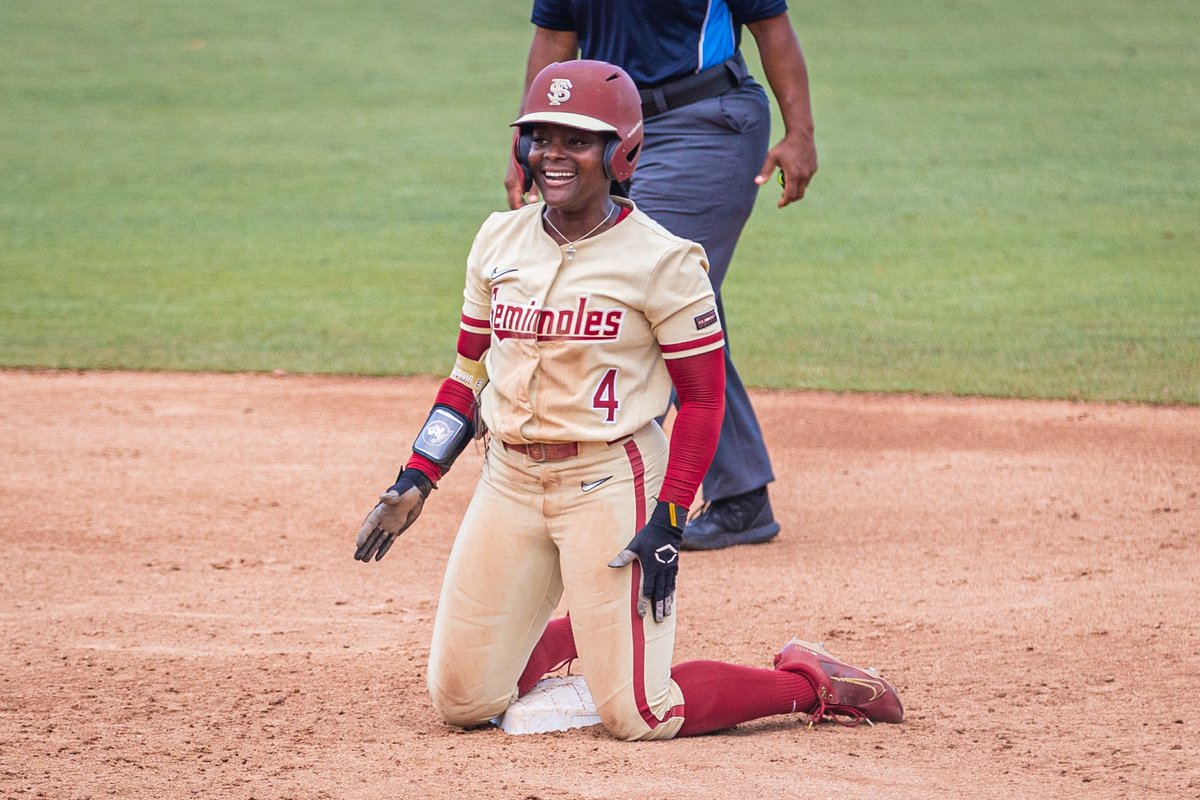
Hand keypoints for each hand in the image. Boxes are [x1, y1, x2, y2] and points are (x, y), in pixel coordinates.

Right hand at [354, 468, 432, 561]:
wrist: (415, 494)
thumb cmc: (406, 491)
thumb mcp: (399, 493)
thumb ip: (391, 496)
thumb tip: (382, 497)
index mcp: (379, 512)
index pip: (369, 524)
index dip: (363, 534)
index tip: (358, 544)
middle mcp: (381, 520)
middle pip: (370, 536)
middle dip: (364, 547)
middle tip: (356, 558)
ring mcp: (388, 525)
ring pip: (378, 540)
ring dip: (371, 550)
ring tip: (364, 560)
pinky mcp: (396, 529)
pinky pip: (389, 541)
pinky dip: (383, 549)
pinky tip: (377, 558)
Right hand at [505, 153, 540, 209]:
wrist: (521, 144)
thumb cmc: (530, 159)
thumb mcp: (534, 175)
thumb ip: (533, 188)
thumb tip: (532, 202)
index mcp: (513, 184)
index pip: (515, 205)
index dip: (523, 212)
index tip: (532, 213)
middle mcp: (509, 184)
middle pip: (513, 204)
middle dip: (522, 208)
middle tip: (533, 212)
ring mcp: (509, 181)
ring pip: (514, 198)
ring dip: (521, 202)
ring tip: (532, 205)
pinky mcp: (511, 179)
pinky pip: (515, 192)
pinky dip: (521, 197)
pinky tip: (529, 196)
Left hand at [607, 501, 682, 622]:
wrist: (667, 526)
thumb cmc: (648, 536)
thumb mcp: (634, 545)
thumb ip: (623, 557)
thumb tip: (610, 565)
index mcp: (650, 568)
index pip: (646, 590)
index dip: (643, 602)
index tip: (641, 614)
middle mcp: (661, 571)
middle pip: (659, 594)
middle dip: (658, 608)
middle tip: (659, 620)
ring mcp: (669, 569)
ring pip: (668, 590)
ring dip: (666, 603)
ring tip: (666, 614)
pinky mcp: (674, 565)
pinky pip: (673, 582)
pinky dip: (672, 592)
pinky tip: (671, 598)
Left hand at [755, 130, 817, 207]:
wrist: (801, 134)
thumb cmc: (784, 146)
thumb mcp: (771, 157)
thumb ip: (765, 171)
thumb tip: (756, 183)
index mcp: (793, 174)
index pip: (789, 195)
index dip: (784, 202)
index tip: (779, 204)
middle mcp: (804, 175)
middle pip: (798, 195)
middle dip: (790, 199)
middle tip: (783, 198)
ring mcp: (810, 172)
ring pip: (803, 188)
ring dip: (795, 189)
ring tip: (787, 183)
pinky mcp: (814, 168)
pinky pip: (807, 179)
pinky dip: (801, 180)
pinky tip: (795, 173)